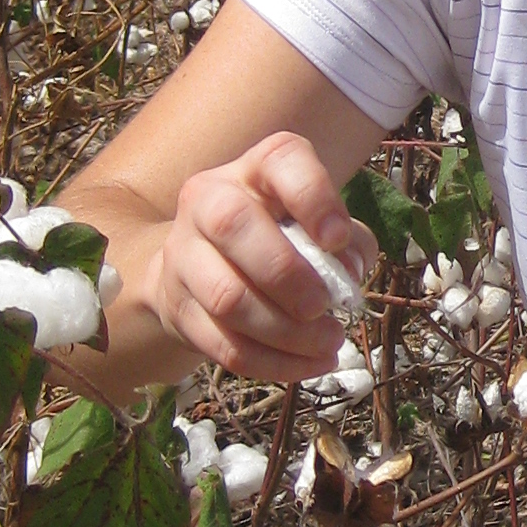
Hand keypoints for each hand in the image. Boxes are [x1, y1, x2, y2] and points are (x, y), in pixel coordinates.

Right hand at [135, 131, 379, 382]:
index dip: (313, 198)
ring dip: (286, 332)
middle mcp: (208, 199)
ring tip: (328, 342)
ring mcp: (182, 252)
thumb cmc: (278, 239)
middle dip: (287, 275)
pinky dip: (273, 363)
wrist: (200, 269)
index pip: (281, 161)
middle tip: (324, 306)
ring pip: (227, 298)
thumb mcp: (318, 226)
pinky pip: (223, 345)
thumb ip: (348, 242)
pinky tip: (308, 364)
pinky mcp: (176, 306)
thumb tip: (350, 271)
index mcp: (254, 170)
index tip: (337, 240)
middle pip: (233, 225)